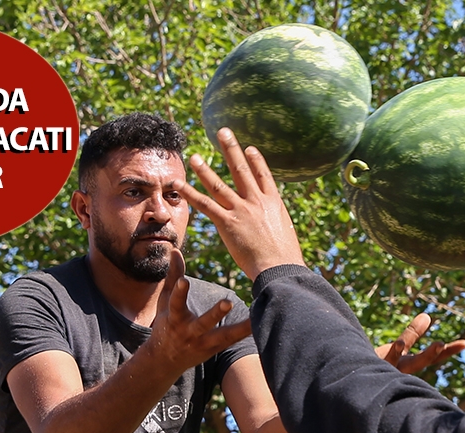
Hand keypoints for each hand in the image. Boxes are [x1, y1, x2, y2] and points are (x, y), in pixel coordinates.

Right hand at [144, 248, 252, 373]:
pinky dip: (246, 333)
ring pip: (223, 336)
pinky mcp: (216, 349)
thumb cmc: (167, 323)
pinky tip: (262, 324)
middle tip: (228, 302)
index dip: (179, 292)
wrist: (165, 360)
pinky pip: (233, 341)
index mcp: (174, 318)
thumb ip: (172, 276)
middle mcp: (189, 332)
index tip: (184, 280)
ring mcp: (203, 343)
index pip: (176, 303)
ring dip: (239, 329)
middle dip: (215, 314)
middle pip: (203, 323)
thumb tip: (176, 250)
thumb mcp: (165, 301)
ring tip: (254, 320)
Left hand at [178, 127, 304, 278]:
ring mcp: (241, 210)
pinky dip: (190, 193)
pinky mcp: (227, 222)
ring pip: (219, 184)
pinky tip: (179, 184)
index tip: (249, 148)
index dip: (256, 160)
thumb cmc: (285, 259)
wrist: (279, 268)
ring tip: (195, 156)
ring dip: (204, 169)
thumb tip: (276, 231)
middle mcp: (256, 201)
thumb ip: (276, 226)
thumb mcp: (286, 235)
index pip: (264, 175)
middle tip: (223, 132)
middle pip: (241, 170)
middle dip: (231, 149)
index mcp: (273, 203)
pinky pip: (205, 204)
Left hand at [375, 313, 464, 373]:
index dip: (449, 351)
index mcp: (410, 364)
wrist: (354, 384)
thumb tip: (428, 316)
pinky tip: (399, 343)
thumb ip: (412, 334)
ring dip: (422, 356)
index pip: (433, 358)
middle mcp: (402, 370)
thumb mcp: (397, 348)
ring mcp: (389, 370)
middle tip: (444, 344)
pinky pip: (387, 361)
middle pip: (423, 362)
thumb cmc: (377, 365)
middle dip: (434, 354)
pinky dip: (394, 353)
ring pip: (408, 364)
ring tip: (437, 344)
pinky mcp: (375, 369)